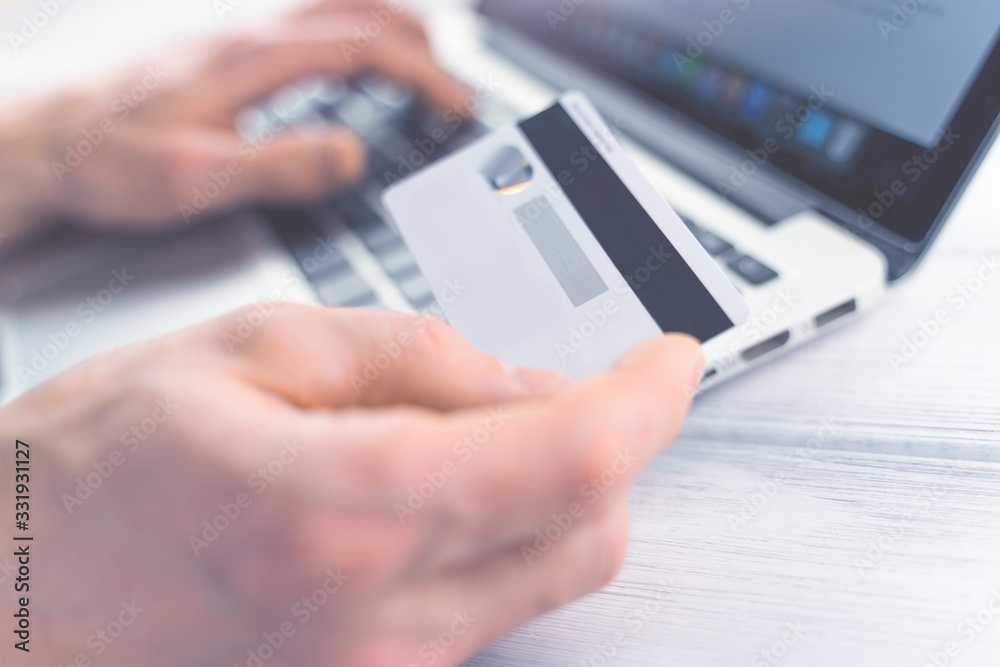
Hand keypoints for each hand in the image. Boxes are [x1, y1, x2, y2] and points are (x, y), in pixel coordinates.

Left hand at [0, 0, 467, 236]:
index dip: (426, 76)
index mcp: (253, 57)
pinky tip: (335, 58)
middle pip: (359, 7)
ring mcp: (230, 24)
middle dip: (420, 44)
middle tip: (447, 86)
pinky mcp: (214, 36)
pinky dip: (342, 27)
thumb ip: (280, 166)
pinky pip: (300, 14)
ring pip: (331, 1)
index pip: (367, 47)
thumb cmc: (103, 159)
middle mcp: (246, 27)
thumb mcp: (197, 179)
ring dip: (383, 25)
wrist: (36, 132)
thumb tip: (352, 153)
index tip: (458, 107)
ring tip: (412, 63)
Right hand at [0, 305, 702, 665]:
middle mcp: (378, 619)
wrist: (6, 605)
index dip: (649, 398)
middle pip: (588, 530)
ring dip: (553, 489)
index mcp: (346, 512)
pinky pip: (486, 608)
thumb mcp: (241, 353)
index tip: (673, 357)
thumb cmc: (82, 478)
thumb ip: (405, 354)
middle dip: (607, 443)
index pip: (572, 458)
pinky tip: (438, 488)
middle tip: (570, 378)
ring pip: (547, 575)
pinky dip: (497, 537)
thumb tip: (515, 375)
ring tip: (481, 425)